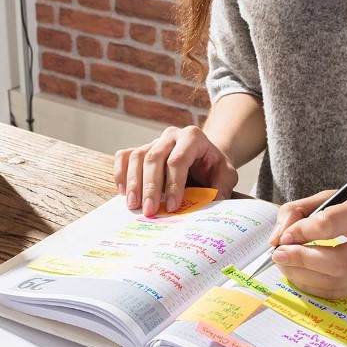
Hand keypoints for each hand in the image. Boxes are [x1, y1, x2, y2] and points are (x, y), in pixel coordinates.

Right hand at [113, 126, 238, 215]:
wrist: (204, 157)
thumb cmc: (213, 166)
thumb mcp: (226, 175)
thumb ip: (222, 188)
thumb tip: (213, 204)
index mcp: (193, 137)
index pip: (178, 160)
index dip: (174, 184)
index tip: (173, 206)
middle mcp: (171, 136)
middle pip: (154, 158)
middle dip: (150, 187)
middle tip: (149, 211)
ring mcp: (154, 141)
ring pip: (136, 157)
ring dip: (133, 183)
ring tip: (134, 206)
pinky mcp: (141, 149)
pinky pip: (124, 156)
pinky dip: (120, 173)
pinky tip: (123, 192)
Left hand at [268, 187, 346, 297]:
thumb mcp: (338, 194)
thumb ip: (302, 210)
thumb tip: (277, 236)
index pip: (335, 222)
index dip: (304, 231)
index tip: (284, 235)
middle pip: (338, 261)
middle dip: (301, 260)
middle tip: (279, 254)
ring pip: (338, 282)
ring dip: (302, 276)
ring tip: (285, 264)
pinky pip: (340, 292)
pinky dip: (314, 286)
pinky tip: (301, 274)